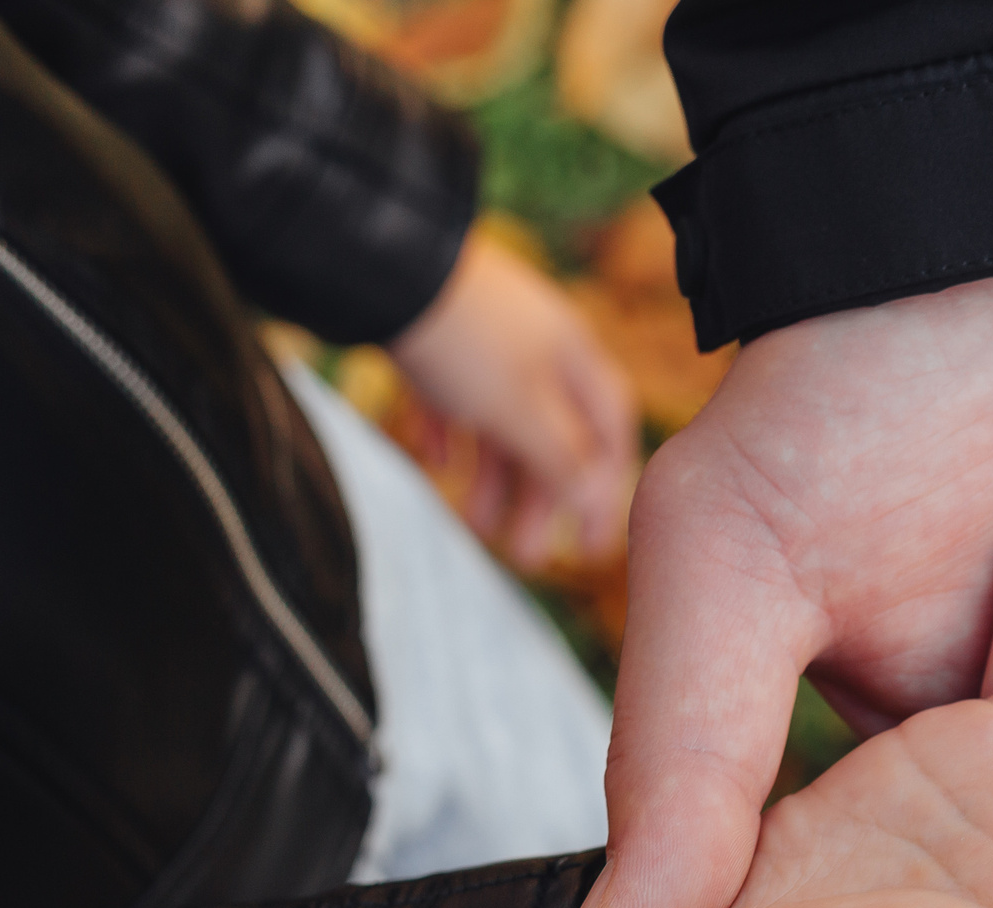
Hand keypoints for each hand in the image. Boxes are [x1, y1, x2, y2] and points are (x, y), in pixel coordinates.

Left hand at [389, 230, 639, 565]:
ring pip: (505, 423)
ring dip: (494, 478)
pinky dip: (453, 436)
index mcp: (577, 361)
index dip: (605, 491)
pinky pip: (456, 399)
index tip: (590, 544)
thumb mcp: (523, 413)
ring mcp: (489, 343)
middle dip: (542, 498)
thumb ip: (564, 461)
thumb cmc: (465, 339)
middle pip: (555, 437)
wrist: (382, 267)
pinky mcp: (439, 338)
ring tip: (476, 523)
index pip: (611, 434)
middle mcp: (542, 350)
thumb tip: (598, 503)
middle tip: (527, 555)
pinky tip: (438, 463)